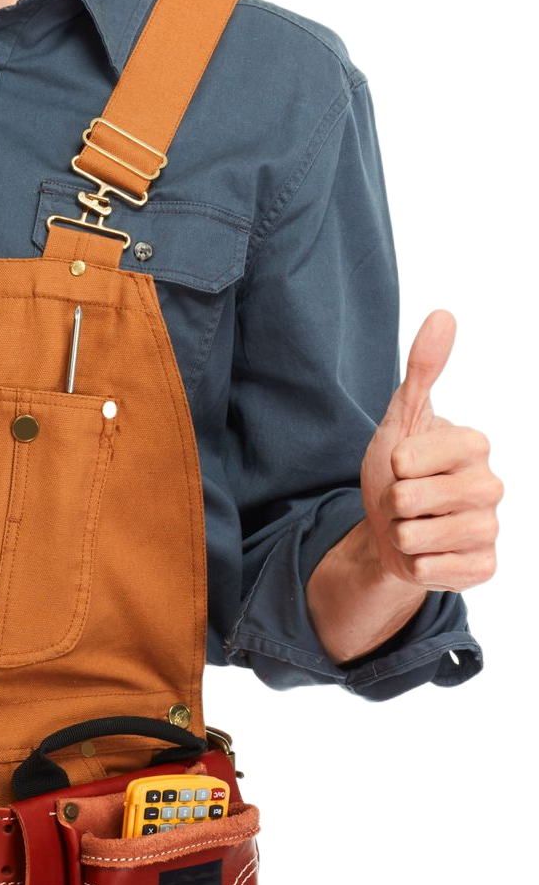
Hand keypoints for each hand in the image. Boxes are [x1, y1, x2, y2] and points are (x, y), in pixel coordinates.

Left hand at [360, 305, 504, 593]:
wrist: (395, 528)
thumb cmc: (400, 468)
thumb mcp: (403, 417)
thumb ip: (423, 369)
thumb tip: (445, 313)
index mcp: (475, 444)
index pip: (407, 459)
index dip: (392, 464)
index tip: (405, 464)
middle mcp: (493, 485)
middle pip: (408, 498)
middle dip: (392, 502)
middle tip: (406, 500)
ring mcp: (492, 529)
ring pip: (418, 537)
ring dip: (400, 534)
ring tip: (414, 524)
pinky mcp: (485, 568)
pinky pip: (430, 570)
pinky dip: (415, 564)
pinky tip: (429, 553)